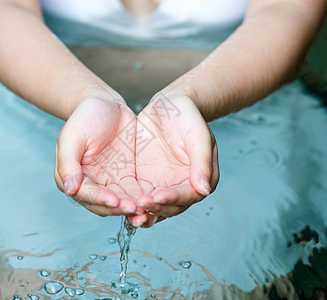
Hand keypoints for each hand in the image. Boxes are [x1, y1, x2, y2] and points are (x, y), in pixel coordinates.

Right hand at [55, 96, 142, 215]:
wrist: (106, 104)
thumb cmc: (85, 116)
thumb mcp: (73, 136)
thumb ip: (68, 163)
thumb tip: (69, 189)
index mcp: (71, 177)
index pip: (85, 194)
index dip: (100, 200)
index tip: (115, 201)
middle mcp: (89, 184)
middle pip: (103, 203)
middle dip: (118, 208)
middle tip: (134, 209)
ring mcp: (108, 182)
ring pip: (119, 201)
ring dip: (130, 206)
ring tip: (144, 208)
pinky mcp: (125, 177)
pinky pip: (133, 192)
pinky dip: (140, 198)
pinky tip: (151, 200)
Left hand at [129, 93, 218, 226]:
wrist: (168, 105)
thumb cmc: (187, 116)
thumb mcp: (197, 135)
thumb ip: (201, 161)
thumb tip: (203, 188)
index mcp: (201, 178)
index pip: (188, 195)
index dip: (173, 198)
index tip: (157, 196)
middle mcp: (183, 186)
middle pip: (171, 207)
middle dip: (156, 209)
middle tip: (140, 207)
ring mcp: (164, 185)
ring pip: (155, 207)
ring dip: (145, 214)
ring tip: (131, 218)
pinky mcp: (146, 181)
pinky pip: (140, 197)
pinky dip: (133, 205)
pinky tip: (122, 208)